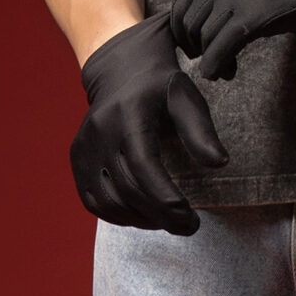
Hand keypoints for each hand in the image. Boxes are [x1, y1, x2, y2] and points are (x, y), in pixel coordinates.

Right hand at [70, 14, 228, 232]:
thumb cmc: (160, 86)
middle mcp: (100, 132)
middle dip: (161, 217)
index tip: (191, 219)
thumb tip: (219, 163)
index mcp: (128, 115)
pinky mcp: (77, 158)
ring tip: (166, 220)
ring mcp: (84, 147)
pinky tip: (142, 215)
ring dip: (140, 220)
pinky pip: (93, 200)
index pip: (144, 168)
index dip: (166, 200)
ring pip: (109, 202)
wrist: (120, 68)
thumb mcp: (186, 99)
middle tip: (188, 227)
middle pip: (128, 191)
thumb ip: (200, 131)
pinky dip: (118, 216)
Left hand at [167, 0, 295, 80]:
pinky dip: (215, 66)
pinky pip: (220, 48)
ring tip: (224, 71)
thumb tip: (208, 25)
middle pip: (190, 21)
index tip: (194, 45)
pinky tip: (223, 74)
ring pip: (205, 37)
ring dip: (209, 60)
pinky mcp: (254, 17)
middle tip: (210, 61)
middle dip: (194, 46)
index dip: (184, 28)